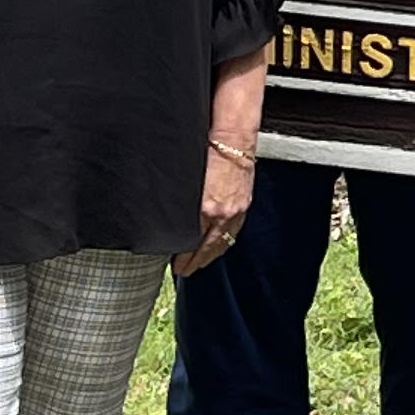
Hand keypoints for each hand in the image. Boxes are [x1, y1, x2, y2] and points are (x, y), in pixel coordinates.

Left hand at [178, 139, 256, 279]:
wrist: (233, 142)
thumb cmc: (207, 154)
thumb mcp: (187, 181)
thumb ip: (182, 204)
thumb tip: (170, 220)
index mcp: (207, 209)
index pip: (193, 243)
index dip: (184, 257)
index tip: (176, 266)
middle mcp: (223, 214)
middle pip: (208, 248)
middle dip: (196, 262)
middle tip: (184, 272)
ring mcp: (235, 212)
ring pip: (223, 243)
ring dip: (210, 256)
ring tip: (200, 264)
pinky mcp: (243, 207)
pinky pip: (233, 233)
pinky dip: (224, 244)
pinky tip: (219, 247)